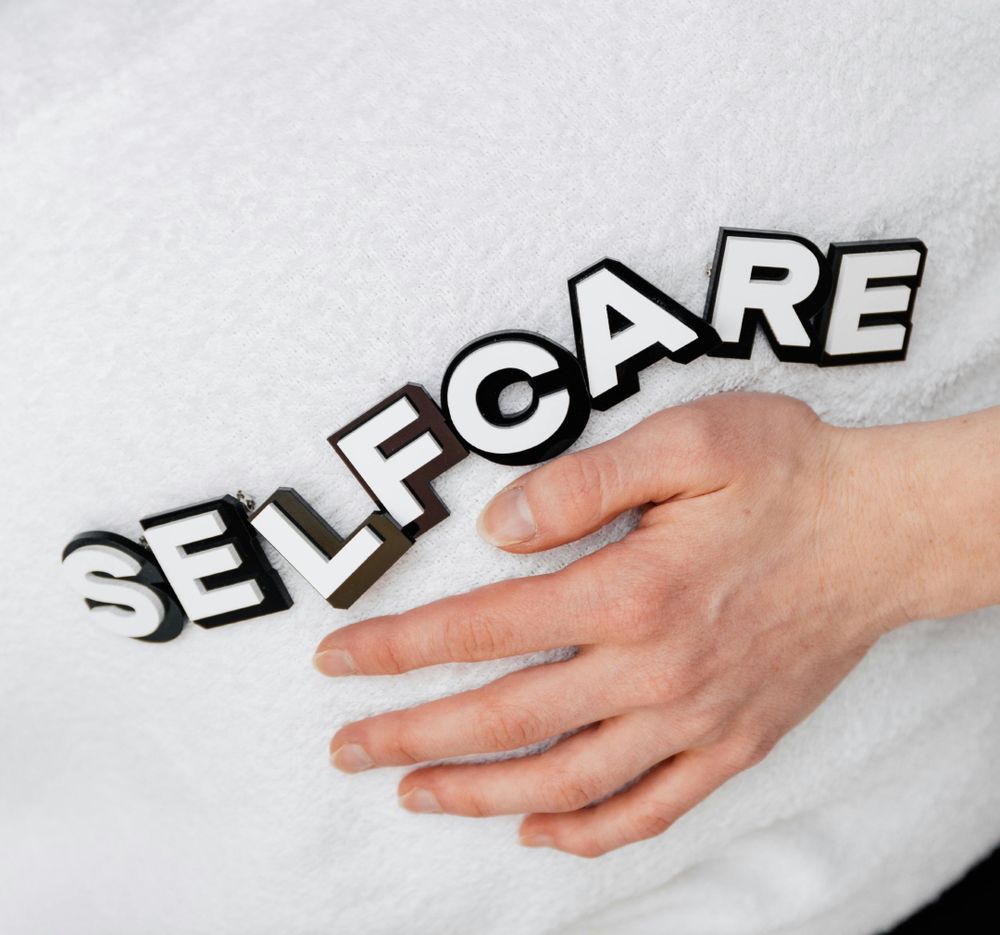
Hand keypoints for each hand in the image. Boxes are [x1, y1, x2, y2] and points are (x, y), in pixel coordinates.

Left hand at [314, 392, 995, 856]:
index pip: (481, 627)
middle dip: (411, 733)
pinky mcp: (734, 744)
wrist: (888, 529)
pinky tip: (541, 833)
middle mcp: (656, 668)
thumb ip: (583, 482)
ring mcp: (696, 719)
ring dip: (478, 794)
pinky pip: (650, 809)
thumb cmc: (790, 473)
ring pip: (565, 780)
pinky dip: (588, 832)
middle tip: (346, 746)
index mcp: (631, 589)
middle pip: (505, 718)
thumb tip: (499, 527)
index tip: (337, 659)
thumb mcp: (688, 440)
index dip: (398, 646)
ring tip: (413, 793)